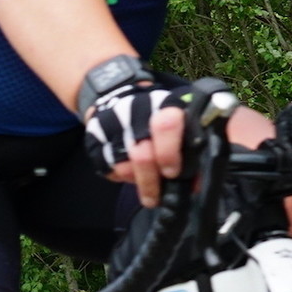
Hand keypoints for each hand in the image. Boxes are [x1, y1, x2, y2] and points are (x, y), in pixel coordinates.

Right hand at [83, 82, 189, 207]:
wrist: (117, 97)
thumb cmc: (157, 119)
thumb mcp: (178, 123)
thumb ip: (190, 149)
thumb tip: (197, 185)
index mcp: (162, 104)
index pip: (166, 125)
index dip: (169, 153)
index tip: (173, 173)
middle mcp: (134, 110)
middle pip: (142, 155)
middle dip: (151, 181)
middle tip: (158, 194)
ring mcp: (111, 122)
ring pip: (124, 167)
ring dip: (137, 182)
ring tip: (147, 186)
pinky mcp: (94, 136)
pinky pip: (108, 169)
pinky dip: (121, 177)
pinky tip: (131, 173)